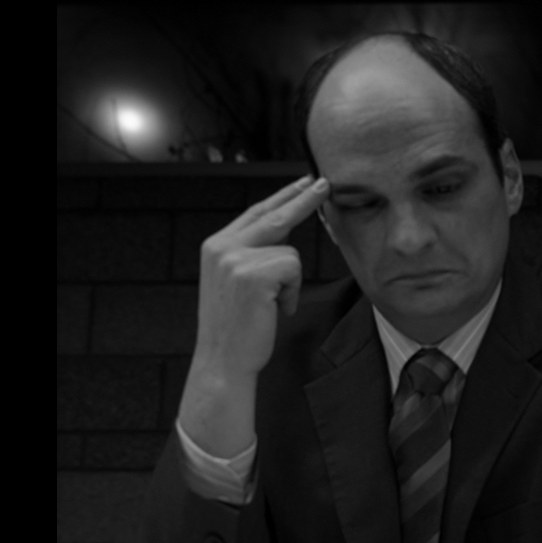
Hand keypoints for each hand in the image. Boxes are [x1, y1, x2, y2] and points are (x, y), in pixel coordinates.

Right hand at [193, 176, 324, 378]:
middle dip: (303, 198)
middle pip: (274, 214)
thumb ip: (253, 254)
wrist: (223, 360)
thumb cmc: (237, 326)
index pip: (256, 213)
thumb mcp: (237, 281)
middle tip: (325, 182)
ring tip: (271, 305)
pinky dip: (292, 293)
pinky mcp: (254, 273)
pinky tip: (274, 310)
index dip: (282, 197)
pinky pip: (294, 270)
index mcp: (216, 246)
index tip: (303, 182)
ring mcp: (235, 258)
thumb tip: (284, 231)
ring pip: (290, 252)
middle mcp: (222, 246)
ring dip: (290, 283)